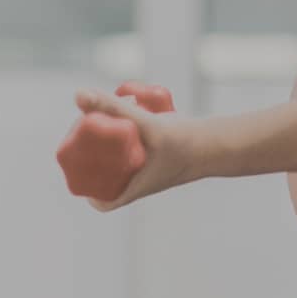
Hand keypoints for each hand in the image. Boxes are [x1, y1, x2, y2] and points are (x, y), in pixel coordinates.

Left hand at [57, 81, 202, 211]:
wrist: (219, 144)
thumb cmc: (184, 142)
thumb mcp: (144, 124)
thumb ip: (112, 108)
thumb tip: (77, 95)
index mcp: (136, 188)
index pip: (105, 202)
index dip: (88, 191)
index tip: (78, 169)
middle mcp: (145, 183)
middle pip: (112, 180)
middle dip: (97, 161)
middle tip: (87, 136)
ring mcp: (156, 171)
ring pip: (127, 166)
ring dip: (114, 150)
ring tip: (103, 126)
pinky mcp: (166, 157)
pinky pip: (143, 155)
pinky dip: (133, 140)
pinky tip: (129, 119)